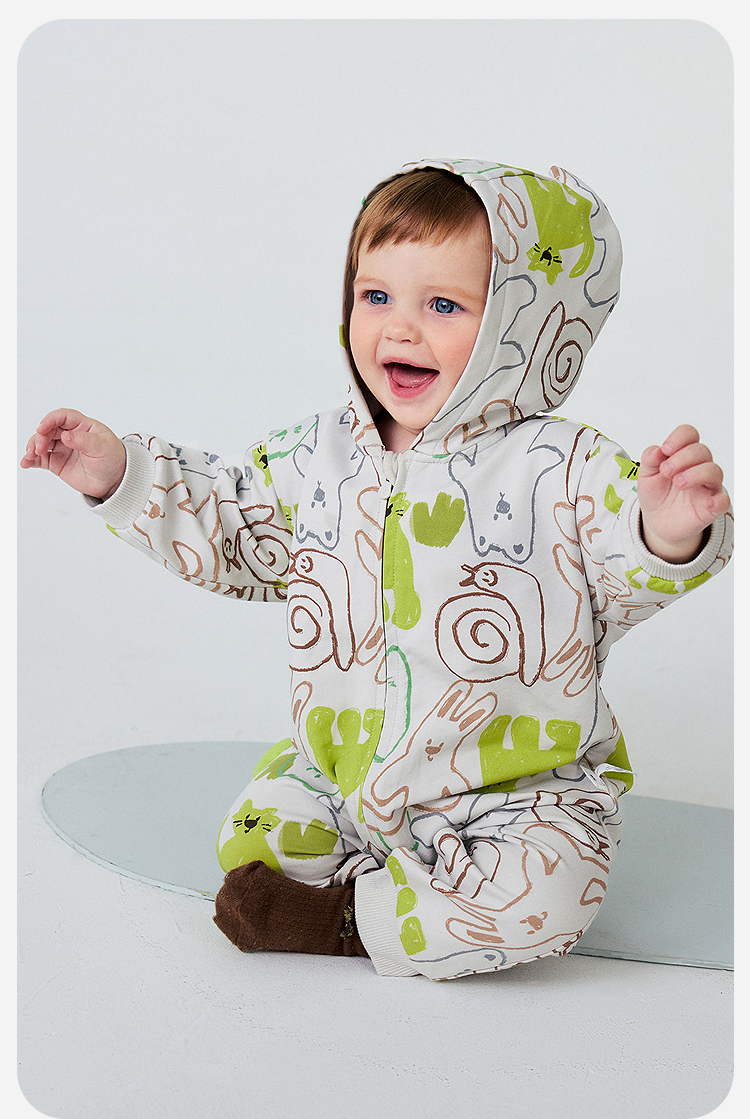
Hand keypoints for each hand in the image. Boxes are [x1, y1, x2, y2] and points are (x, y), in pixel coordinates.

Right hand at [20, 408, 126, 499]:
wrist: (114, 480)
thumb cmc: (112, 459)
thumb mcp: (102, 447)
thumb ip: (84, 441)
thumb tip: (66, 436)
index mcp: (82, 425)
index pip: (62, 416)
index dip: (50, 420)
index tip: (42, 428)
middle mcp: (69, 434)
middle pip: (48, 429)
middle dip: (40, 437)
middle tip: (39, 448)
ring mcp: (61, 448)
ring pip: (41, 443)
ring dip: (33, 447)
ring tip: (30, 455)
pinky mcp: (56, 462)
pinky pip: (40, 459)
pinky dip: (31, 460)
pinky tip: (25, 463)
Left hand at [638, 424, 729, 562]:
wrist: (657, 521)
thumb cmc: (656, 494)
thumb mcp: (646, 475)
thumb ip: (650, 460)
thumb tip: (656, 450)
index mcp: (682, 455)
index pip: (689, 435)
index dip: (679, 437)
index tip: (666, 449)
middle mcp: (698, 467)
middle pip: (701, 451)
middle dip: (683, 457)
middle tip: (666, 471)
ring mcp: (706, 487)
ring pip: (714, 471)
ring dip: (695, 474)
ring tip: (678, 482)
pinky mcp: (711, 507)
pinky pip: (723, 501)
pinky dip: (718, 500)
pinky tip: (707, 502)